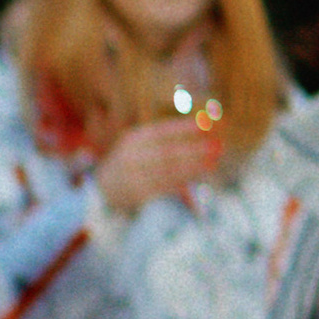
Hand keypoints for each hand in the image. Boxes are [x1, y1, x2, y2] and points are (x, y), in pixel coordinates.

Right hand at [93, 119, 220, 216]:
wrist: (101, 189)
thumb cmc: (131, 162)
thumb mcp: (140, 144)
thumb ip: (165, 139)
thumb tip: (200, 129)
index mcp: (135, 139)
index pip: (163, 131)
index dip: (185, 128)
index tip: (206, 125)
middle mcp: (133, 156)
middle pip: (169, 152)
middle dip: (194, 148)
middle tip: (216, 145)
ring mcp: (135, 176)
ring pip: (169, 170)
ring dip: (194, 166)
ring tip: (212, 161)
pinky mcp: (139, 194)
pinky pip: (166, 186)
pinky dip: (184, 180)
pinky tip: (198, 175)